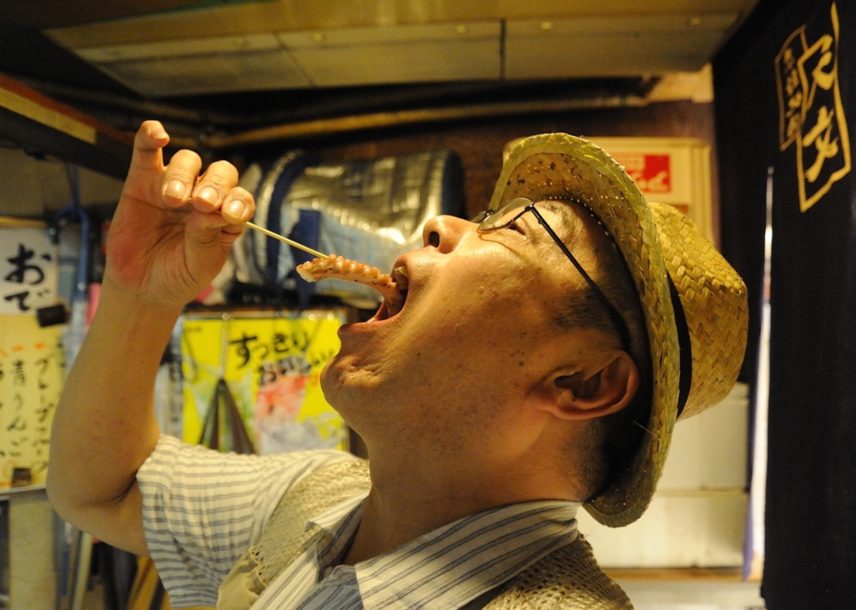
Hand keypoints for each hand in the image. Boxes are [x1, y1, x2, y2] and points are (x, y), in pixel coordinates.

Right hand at [105, 120, 254, 308]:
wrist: (140, 287)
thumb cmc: (177, 276)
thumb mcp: (200, 264)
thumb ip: (207, 237)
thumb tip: (209, 210)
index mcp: (225, 217)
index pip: (241, 198)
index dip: (238, 201)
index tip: (229, 214)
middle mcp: (203, 197)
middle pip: (219, 173)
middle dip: (215, 185)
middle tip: (202, 203)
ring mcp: (173, 186)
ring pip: (188, 161)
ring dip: (183, 175)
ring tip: (173, 199)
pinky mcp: (142, 181)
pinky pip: (146, 151)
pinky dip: (151, 135)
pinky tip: (158, 134)